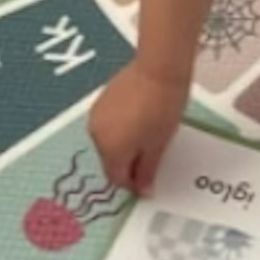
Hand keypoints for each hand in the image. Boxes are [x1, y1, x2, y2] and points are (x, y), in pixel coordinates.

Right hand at [88, 60, 188, 194]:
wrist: (159, 68)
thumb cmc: (163, 109)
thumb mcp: (159, 144)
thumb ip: (148, 170)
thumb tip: (142, 191)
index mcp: (111, 151)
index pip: (117, 178)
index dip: (134, 183)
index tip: (149, 180)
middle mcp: (96, 136)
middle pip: (111, 160)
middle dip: (129, 163)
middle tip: (153, 154)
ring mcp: (96, 116)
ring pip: (109, 142)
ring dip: (124, 144)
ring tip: (148, 133)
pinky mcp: (100, 100)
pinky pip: (108, 124)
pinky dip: (120, 128)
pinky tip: (139, 118)